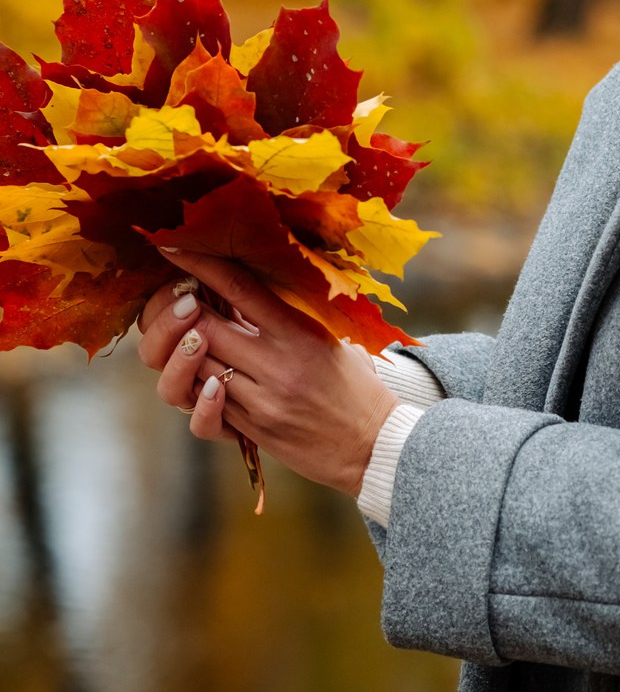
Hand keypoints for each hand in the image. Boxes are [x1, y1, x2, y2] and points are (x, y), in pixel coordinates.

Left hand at [136, 252, 398, 496]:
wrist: (372, 444)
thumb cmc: (355, 385)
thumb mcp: (329, 339)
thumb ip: (290, 315)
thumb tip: (248, 286)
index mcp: (299, 332)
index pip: (239, 288)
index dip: (201, 265)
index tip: (174, 247)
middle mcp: (277, 363)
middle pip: (206, 327)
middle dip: (184, 312)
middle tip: (177, 299)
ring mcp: (262, 399)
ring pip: (199, 367)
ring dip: (187, 352)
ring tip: (187, 339)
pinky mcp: (253, 430)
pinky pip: (207, 407)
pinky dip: (197, 389)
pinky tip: (200, 380)